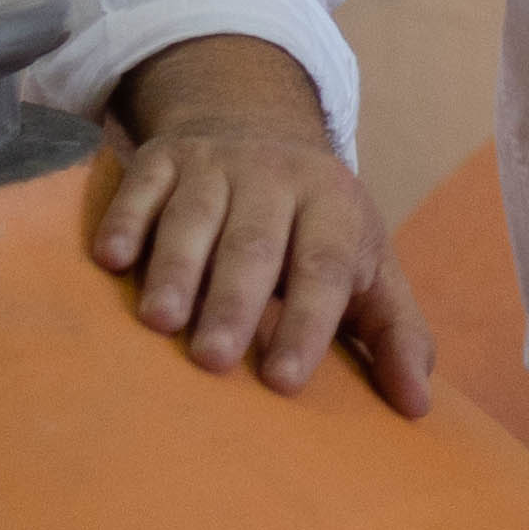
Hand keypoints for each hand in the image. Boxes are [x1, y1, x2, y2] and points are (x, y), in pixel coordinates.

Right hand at [89, 33, 438, 412]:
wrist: (257, 122)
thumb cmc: (316, 227)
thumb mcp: (369, 267)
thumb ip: (396, 334)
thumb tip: (417, 407)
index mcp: (334, 206)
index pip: (324, 267)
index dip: (306, 322)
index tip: (284, 380)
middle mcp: (276, 178)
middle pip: (255, 243)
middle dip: (233, 301)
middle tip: (214, 360)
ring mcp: (215, 164)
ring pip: (195, 215)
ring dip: (175, 267)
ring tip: (159, 322)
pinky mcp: (163, 158)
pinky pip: (143, 186)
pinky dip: (126, 220)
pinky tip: (111, 260)